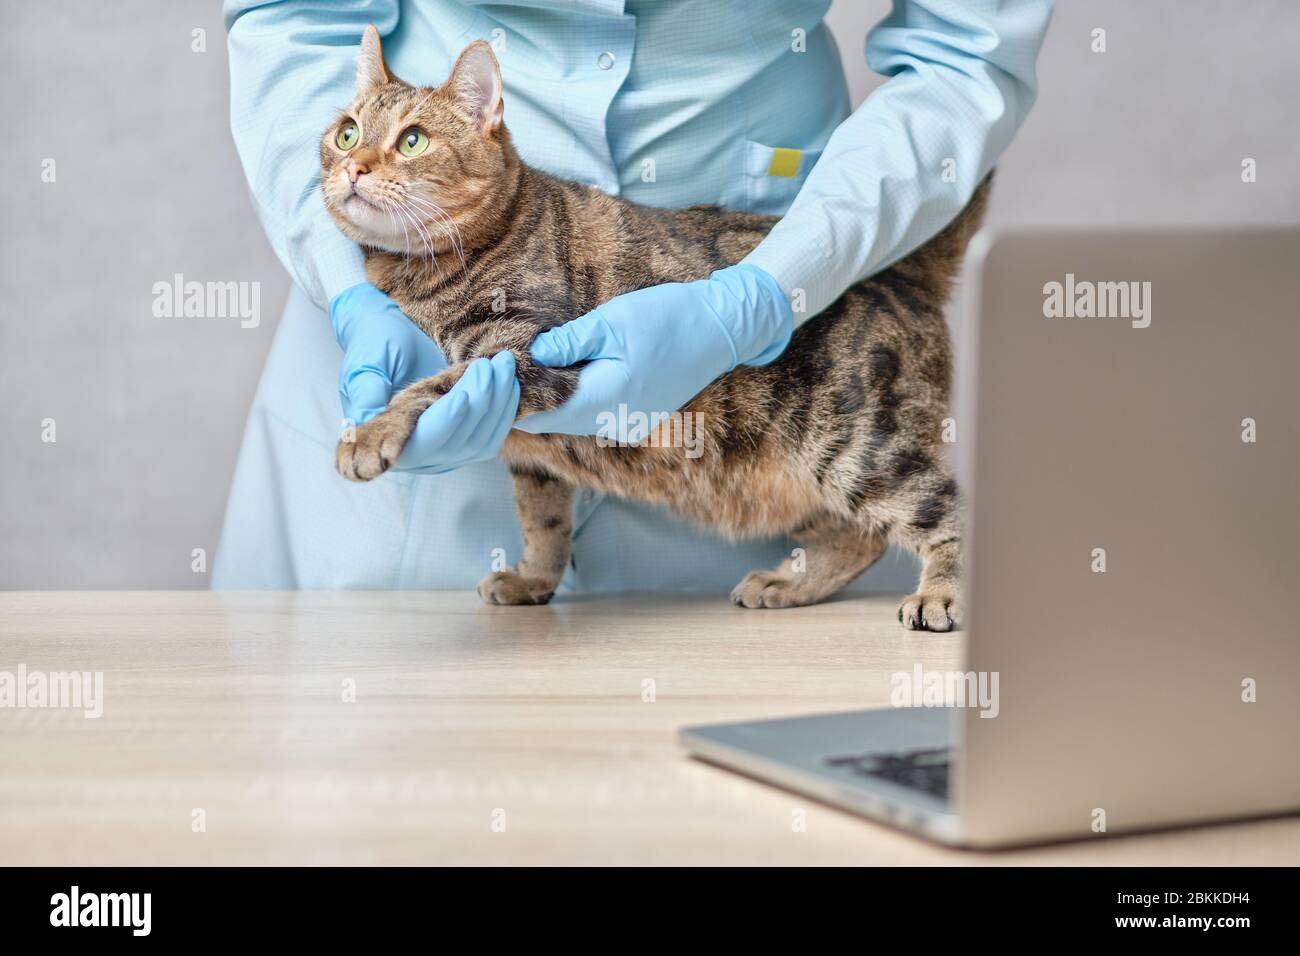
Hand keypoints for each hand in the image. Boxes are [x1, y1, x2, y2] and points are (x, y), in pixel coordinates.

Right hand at [329, 282, 518, 473]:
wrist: (392, 332)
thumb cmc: (375, 343)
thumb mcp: (365, 361)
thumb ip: (365, 389)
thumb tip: (364, 417)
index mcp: (384, 436)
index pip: (421, 440)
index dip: (444, 423)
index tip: (461, 397)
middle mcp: (415, 453)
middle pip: (457, 440)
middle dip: (479, 400)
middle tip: (489, 364)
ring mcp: (442, 453)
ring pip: (480, 442)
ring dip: (499, 403)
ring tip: (504, 365)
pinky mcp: (463, 443)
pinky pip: (491, 438)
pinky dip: (505, 412)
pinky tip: (510, 385)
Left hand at [516, 264, 792, 438]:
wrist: (723, 328)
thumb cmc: (669, 318)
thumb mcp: (611, 321)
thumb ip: (568, 343)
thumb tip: (531, 357)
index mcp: (605, 399)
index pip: (540, 414)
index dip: (512, 399)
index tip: (491, 376)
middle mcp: (615, 422)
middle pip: (553, 422)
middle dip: (525, 402)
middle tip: (500, 373)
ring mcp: (629, 424)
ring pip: (572, 421)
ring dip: (549, 402)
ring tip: (525, 374)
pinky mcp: (638, 418)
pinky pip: (593, 417)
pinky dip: (573, 402)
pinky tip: (563, 378)